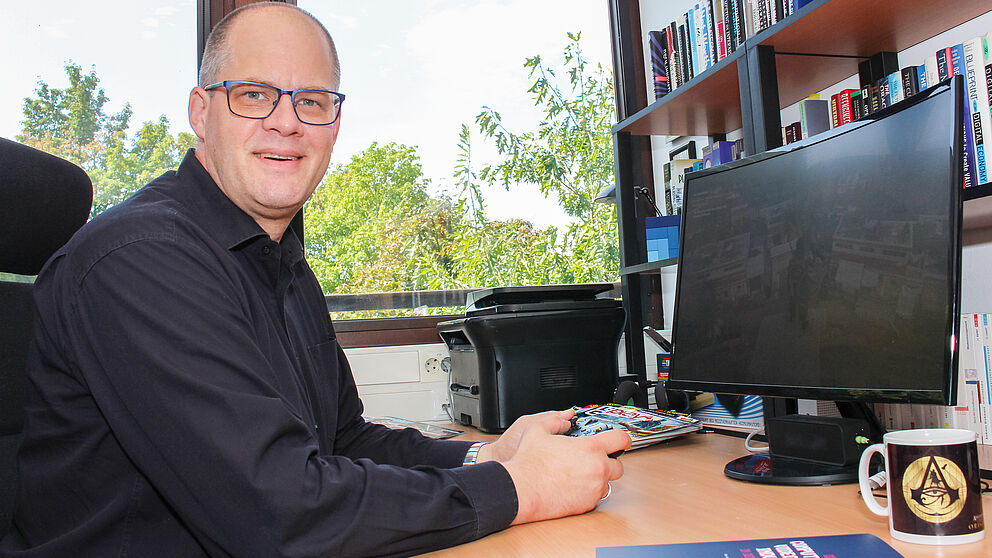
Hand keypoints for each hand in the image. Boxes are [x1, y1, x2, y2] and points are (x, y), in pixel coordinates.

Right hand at [482, 412, 629, 524]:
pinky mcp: (587, 505)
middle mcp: (597, 469)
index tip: (622, 440)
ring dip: (598, 478)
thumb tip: (564, 419)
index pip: (621, 439)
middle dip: (609, 461)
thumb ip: (555, 420)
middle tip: (594, 459)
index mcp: (590, 448)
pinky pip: (595, 496)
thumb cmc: (529, 463)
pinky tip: (572, 486)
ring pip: (607, 483)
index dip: (623, 438)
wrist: (521, 490)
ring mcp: (594, 489)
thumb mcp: (537, 430)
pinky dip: (588, 491)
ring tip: (579, 474)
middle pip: (619, 466)